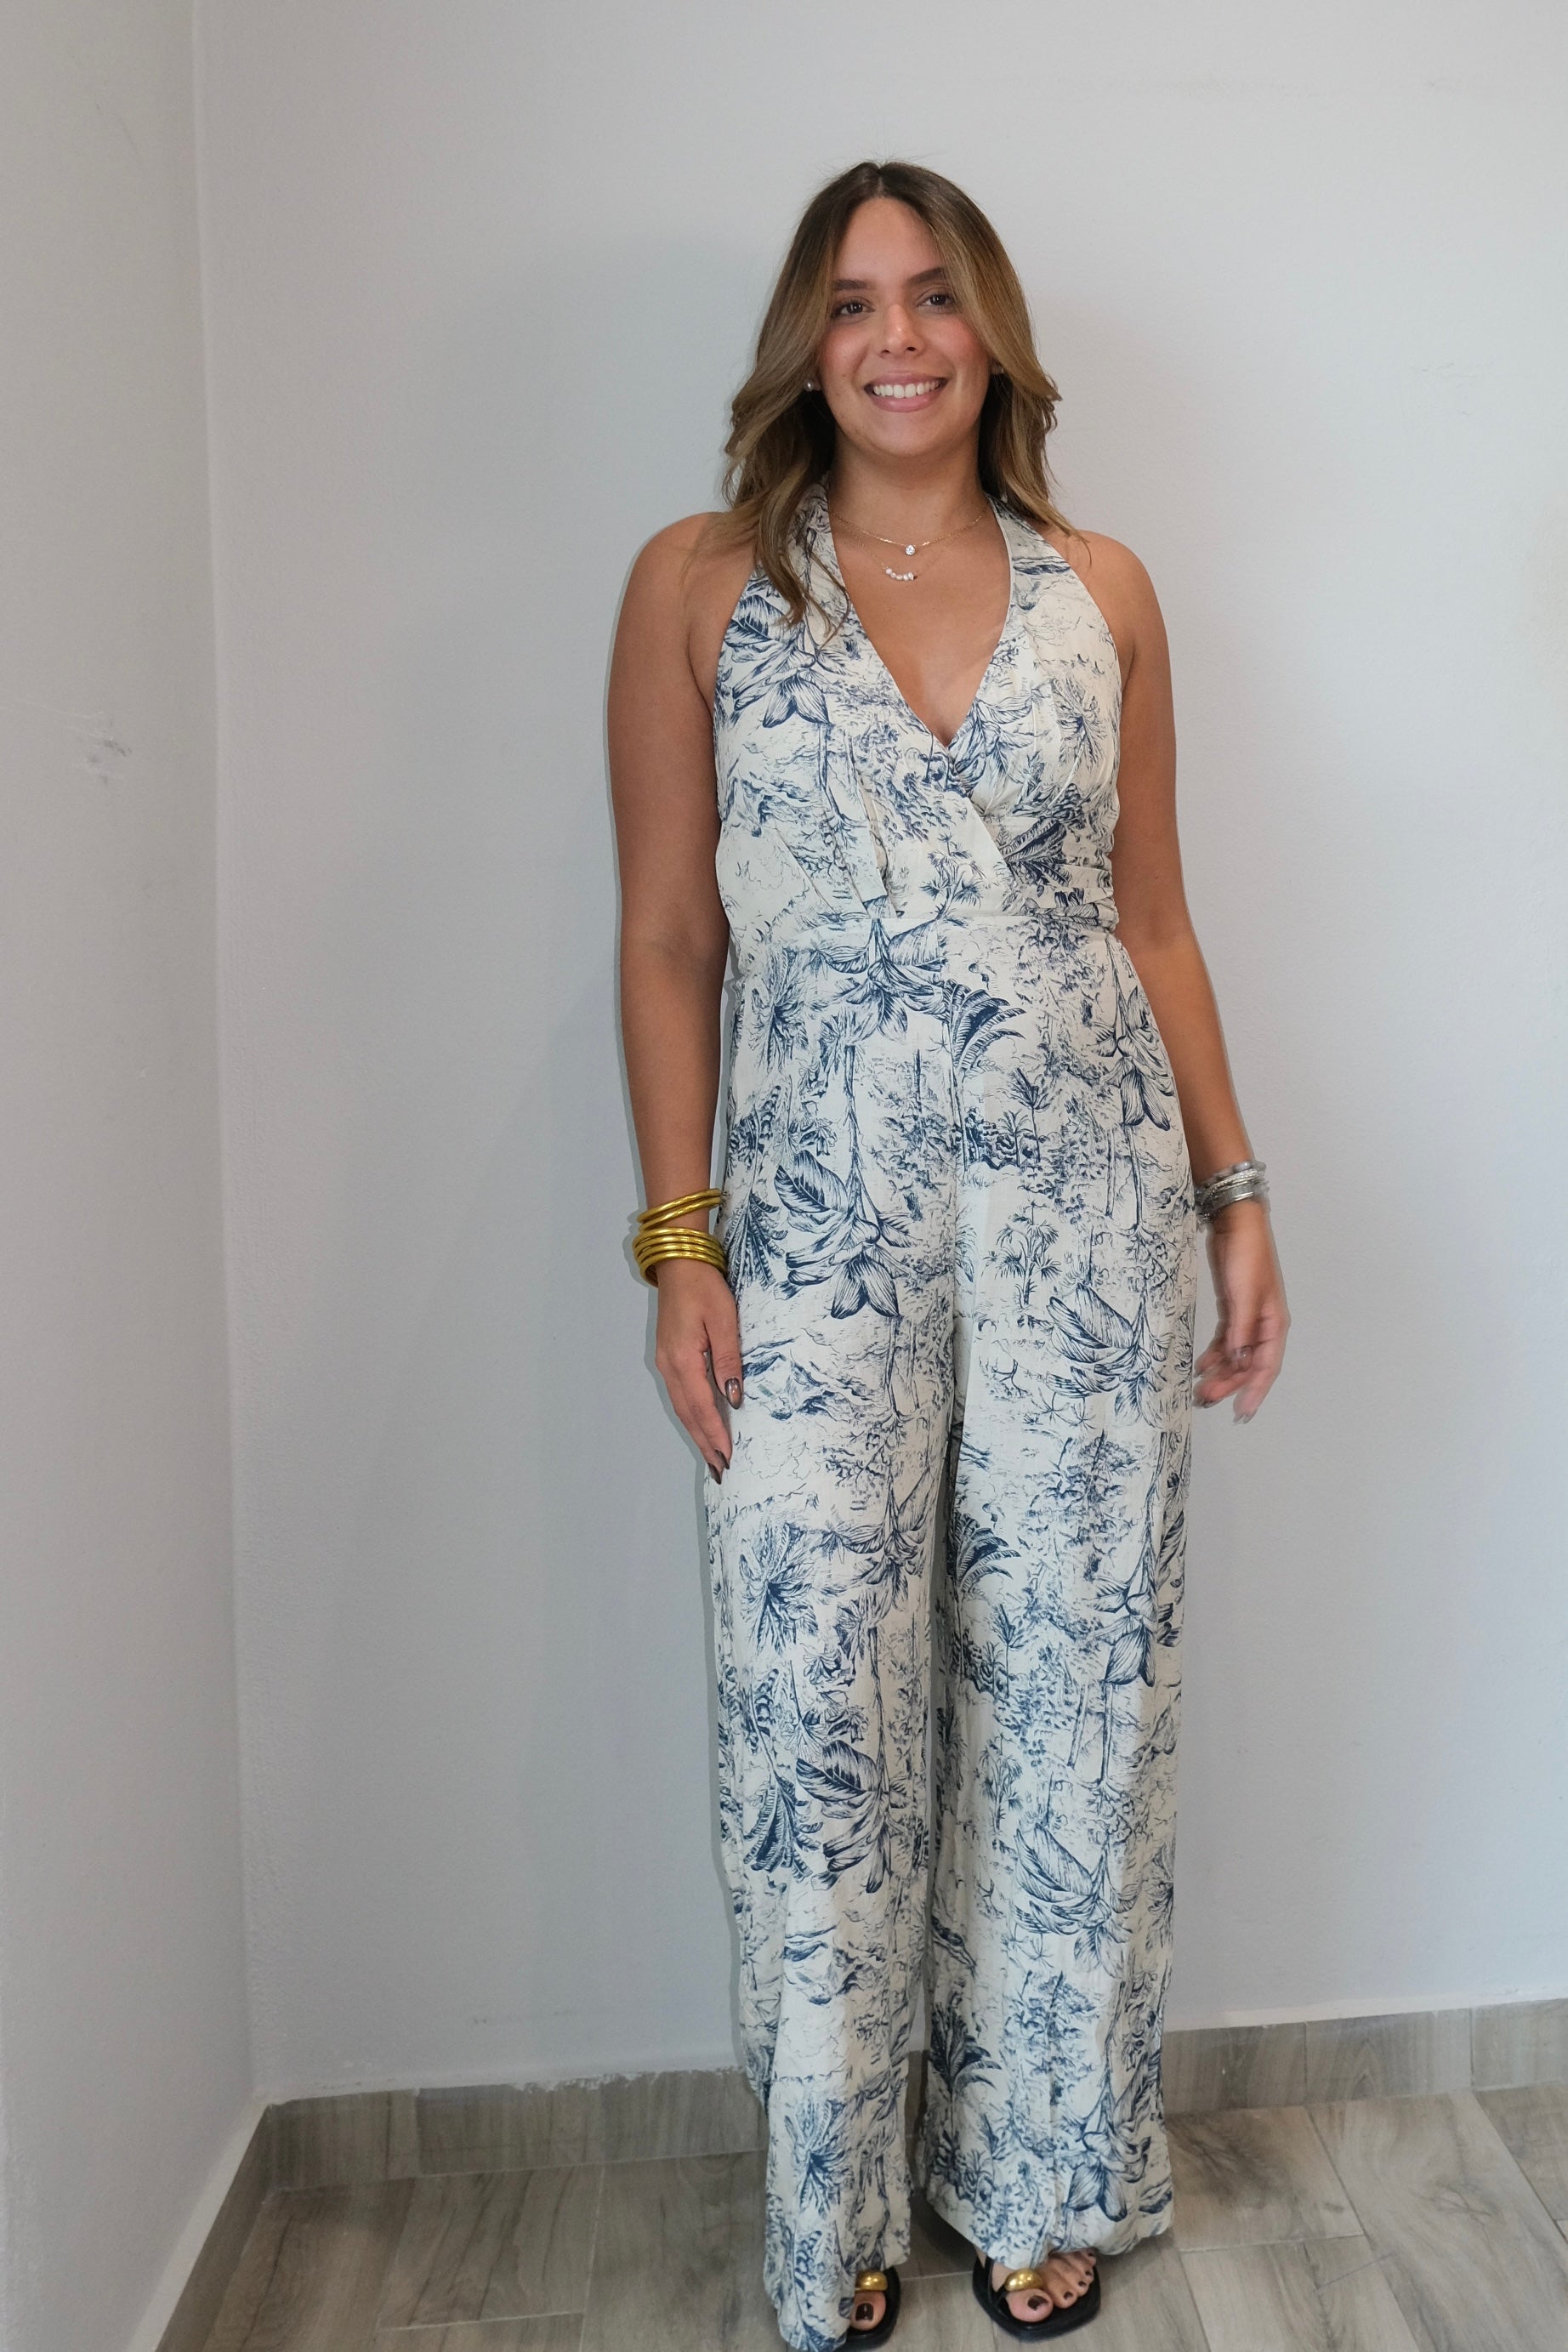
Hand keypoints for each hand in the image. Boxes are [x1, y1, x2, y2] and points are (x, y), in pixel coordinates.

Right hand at [652, 1259, 742, 1478]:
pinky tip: (701, 1424)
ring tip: (712, 1456)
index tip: (727, 1457)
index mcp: (683, 1359)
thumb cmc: (705, 1288)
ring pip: (681, 1407)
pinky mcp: (668, 1357)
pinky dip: (690, 1415)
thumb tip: (733, 1397)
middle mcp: (669, 1366)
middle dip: (704, 1443)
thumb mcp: (724, 1319)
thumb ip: (729, 1358)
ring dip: (696, 1432)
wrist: (679, 1264)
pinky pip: (680, 1395)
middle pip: (686, 1414)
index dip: (714, 1434)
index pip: (701, 1406)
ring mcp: (665, 1362)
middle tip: (720, 1469)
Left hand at [1194, 1198, 1288, 1421]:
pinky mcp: (1233, 1309)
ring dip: (1220, 1372)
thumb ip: (1240, 1330)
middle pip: (1249, 1365)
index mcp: (1274, 1324)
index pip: (1267, 1367)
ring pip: (1236, 1355)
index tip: (1241, 1412)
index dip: (1255, 1391)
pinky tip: (1200, 1365)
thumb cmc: (1246, 1255)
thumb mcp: (1243, 1294)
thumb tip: (1237, 1362)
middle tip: (1205, 1399)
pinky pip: (1226, 1341)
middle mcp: (1263, 1325)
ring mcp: (1248, 1318)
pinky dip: (1215, 1354)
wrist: (1236, 1223)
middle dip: (1229, 1384)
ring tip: (1199, 1388)